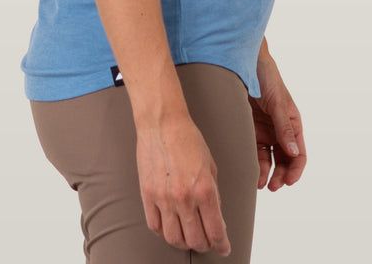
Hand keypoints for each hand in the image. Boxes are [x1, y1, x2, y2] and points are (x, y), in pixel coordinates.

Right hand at [135, 114, 230, 255]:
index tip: (224, 248)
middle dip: (205, 245)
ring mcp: (163, 198)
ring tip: (189, 237)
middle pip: (195, 240)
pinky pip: (155, 225)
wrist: (163, 123)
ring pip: (173, 238)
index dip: (222, 245)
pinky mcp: (147, 195)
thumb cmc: (188, 139)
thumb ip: (214, 194)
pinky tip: (171, 227)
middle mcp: (184, 197)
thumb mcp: (211, 166)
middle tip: (207, 243)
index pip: (215, 231)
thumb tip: (216, 218)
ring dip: (184, 243)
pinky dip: (164, 232)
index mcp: (204, 189)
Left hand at [251, 51, 306, 190]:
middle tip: (273, 187)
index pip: (298, 153)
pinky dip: (253, 163)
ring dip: (266, 173)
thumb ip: (284, 126)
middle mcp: (279, 130)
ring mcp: (264, 130)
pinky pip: (253, 151)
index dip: (295, 169)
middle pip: (284, 160)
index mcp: (292, 123)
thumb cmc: (266, 76)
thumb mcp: (277, 101)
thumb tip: (293, 152)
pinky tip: (250, 171)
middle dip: (280, 175)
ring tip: (259, 184)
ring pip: (268, 159)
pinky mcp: (249, 129)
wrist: (243, 62)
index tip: (288, 181)